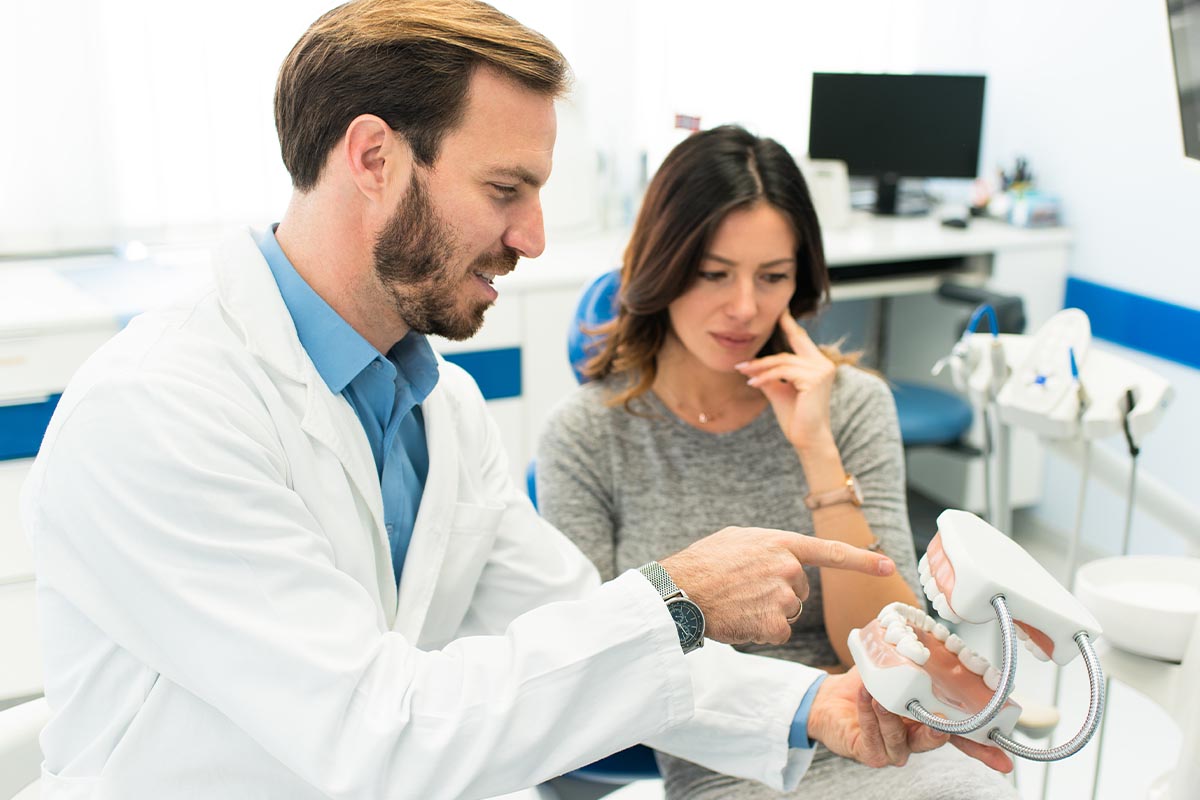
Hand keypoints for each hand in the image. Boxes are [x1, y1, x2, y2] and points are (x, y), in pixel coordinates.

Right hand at [660, 528, 893, 644]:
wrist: (680, 590)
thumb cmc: (703, 563)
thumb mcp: (737, 539)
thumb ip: (767, 546)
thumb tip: (781, 556)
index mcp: (781, 543)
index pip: (830, 551)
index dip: (862, 559)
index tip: (888, 565)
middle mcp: (788, 568)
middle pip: (799, 593)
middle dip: (777, 595)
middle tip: (743, 590)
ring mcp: (782, 596)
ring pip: (787, 615)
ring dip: (766, 614)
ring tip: (737, 603)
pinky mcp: (775, 624)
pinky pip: (778, 633)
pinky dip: (760, 632)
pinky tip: (739, 619)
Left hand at [735, 312, 835, 454]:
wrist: (807, 439)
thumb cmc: (796, 417)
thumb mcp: (779, 391)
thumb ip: (770, 376)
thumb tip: (753, 366)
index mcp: (817, 365)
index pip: (801, 340)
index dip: (790, 325)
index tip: (780, 311)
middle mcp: (823, 364)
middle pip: (792, 345)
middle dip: (772, 342)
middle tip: (748, 349)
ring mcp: (821, 370)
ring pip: (783, 361)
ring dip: (760, 367)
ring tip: (743, 372)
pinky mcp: (815, 378)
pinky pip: (783, 372)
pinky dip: (765, 377)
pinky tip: (752, 384)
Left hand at [808, 667, 1013, 772]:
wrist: (829, 699)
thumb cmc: (866, 684)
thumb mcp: (895, 667)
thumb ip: (916, 658)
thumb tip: (935, 633)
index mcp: (927, 720)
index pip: (961, 736)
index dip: (983, 747)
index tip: (1005, 760)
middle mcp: (914, 738)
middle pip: (935, 742)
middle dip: (938, 733)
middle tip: (939, 722)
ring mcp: (892, 747)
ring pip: (901, 743)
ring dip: (892, 719)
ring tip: (882, 698)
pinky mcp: (868, 751)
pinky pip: (873, 739)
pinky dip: (870, 717)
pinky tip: (867, 696)